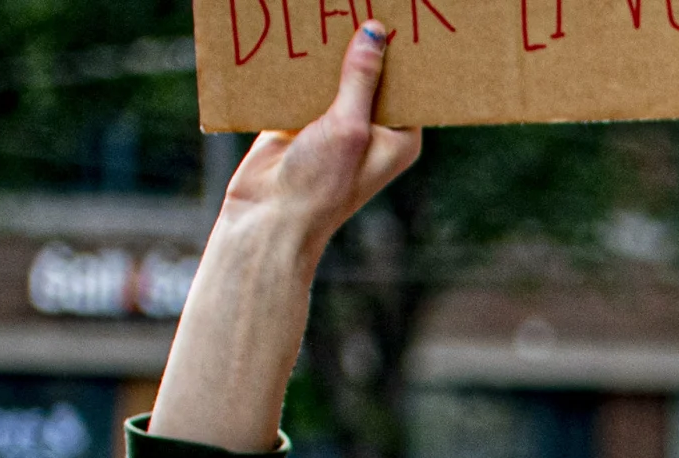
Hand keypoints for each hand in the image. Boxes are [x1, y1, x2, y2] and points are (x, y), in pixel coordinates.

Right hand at [222, 27, 421, 255]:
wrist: (270, 215)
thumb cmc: (321, 182)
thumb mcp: (347, 125)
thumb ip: (360, 78)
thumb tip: (376, 32)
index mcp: (400, 136)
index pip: (409, 85)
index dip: (404, 52)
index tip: (402, 16)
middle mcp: (372, 129)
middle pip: (370, 74)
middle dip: (361, 43)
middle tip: (355, 6)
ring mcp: (335, 123)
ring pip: (334, 75)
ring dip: (326, 50)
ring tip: (323, 12)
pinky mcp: (300, 119)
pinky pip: (301, 82)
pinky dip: (296, 64)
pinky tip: (292, 34)